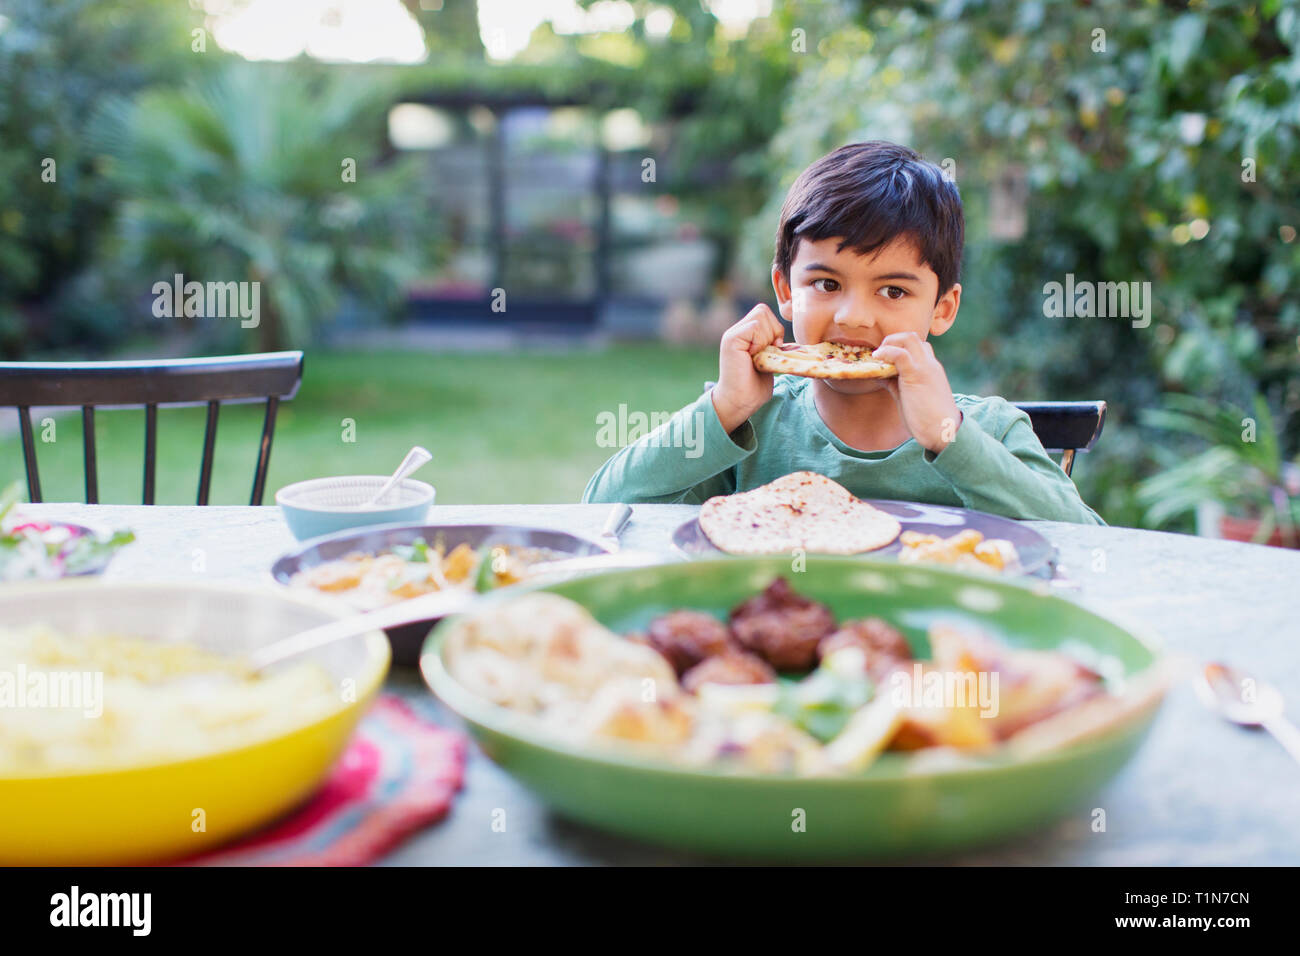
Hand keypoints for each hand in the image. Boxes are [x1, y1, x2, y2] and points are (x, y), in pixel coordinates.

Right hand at [712, 304, 783, 432]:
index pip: (765, 313)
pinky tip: (754, 356)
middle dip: (773, 330)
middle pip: (763, 310)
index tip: (774, 349)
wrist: (740, 402)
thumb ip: (772, 344)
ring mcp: (733, 334)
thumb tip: (784, 336)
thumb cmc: (754, 387)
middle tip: (768, 352)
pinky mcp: (731, 340)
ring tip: (760, 355)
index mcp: (745, 334)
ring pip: (761, 315)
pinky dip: (760, 341)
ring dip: (767, 336)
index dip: (775, 328)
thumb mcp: (768, 359)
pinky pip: (755, 327)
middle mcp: (737, 330)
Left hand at [871, 332, 962, 453]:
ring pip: (908, 338)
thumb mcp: (909, 397)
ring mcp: (925, 368)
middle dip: (892, 340)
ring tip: (877, 355)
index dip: (899, 347)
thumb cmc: (928, 420)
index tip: (885, 357)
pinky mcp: (916, 375)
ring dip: (889, 342)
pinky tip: (876, 358)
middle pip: (912, 337)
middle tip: (879, 354)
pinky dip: (886, 352)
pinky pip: (900, 354)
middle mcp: (930, 364)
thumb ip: (896, 384)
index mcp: (931, 369)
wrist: (944, 432)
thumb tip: (880, 376)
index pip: (917, 346)